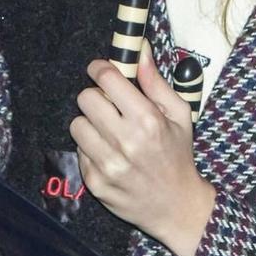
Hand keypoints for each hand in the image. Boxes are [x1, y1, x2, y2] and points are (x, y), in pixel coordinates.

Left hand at [72, 58, 216, 255]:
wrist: (176, 207)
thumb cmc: (178, 156)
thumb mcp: (179, 115)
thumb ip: (155, 81)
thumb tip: (140, 48)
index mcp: (147, 120)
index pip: (107, 79)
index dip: (99, 68)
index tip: (100, 69)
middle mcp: (125, 141)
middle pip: (86, 98)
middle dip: (96, 97)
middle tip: (109, 105)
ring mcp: (108, 164)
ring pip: (76, 124)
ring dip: (90, 124)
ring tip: (109, 132)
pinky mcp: (95, 182)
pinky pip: (78, 151)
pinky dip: (91, 149)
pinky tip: (109, 154)